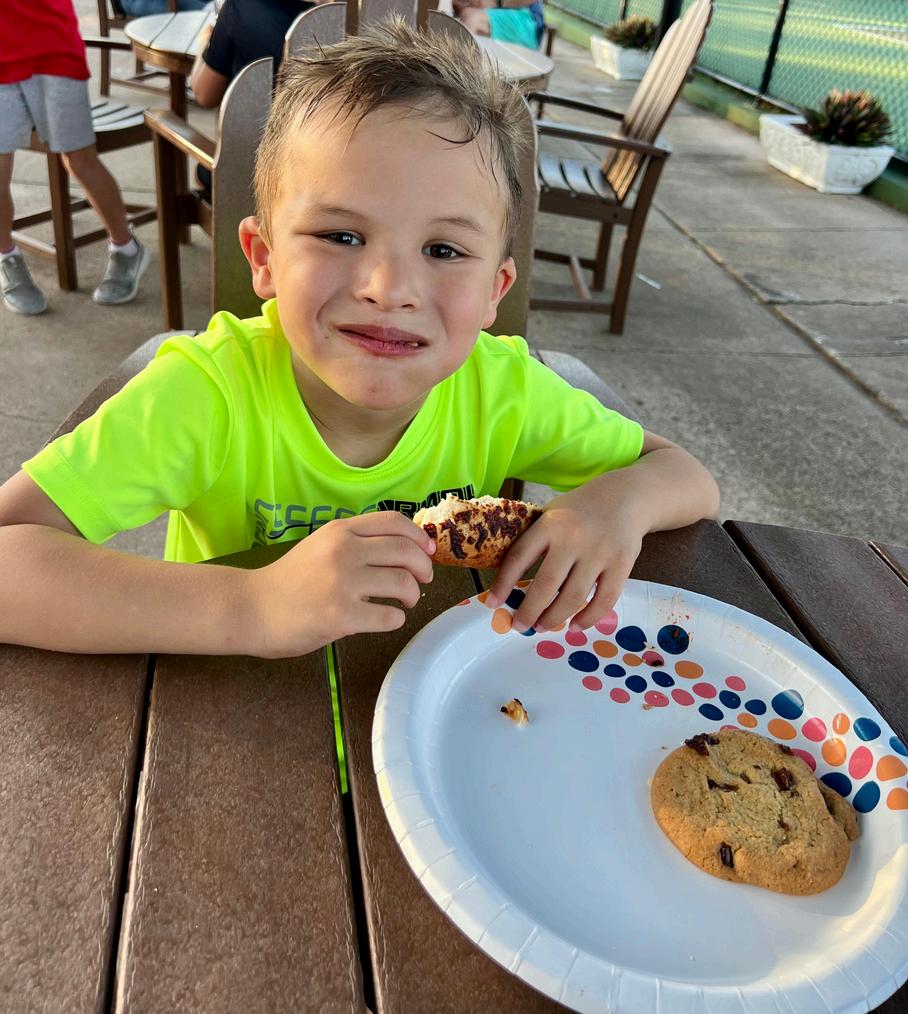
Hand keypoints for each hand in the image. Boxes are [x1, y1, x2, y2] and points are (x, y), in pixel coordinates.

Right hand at [243, 512, 434, 657]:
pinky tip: (386, 619)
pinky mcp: (341, 616)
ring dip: (412, 595)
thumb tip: (406, 548)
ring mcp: (342, 583)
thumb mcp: (320, 546)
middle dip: (423, 568)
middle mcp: (343, 551)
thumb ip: (355, 542)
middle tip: (422, 581)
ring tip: (404, 602)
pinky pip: (389, 616)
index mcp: (340, 531)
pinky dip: (395, 619)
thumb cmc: (289, 580)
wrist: (252, 608)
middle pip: (406, 552)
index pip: (394, 522)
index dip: (418, 537)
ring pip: (403, 583)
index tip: (427, 552)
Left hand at [485, 479, 645, 633]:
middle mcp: (574, 538)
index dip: (503, 583)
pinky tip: (574, 626)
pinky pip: (604, 600)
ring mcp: (600, 552)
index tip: (492, 604)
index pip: (520, 557)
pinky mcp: (622, 564)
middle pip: (547, 584)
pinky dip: (588, 618)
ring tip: (542, 627)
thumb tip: (510, 583)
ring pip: (574, 597)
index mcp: (550, 524)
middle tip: (519, 626)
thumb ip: (535, 541)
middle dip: (529, 611)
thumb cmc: (580, 510)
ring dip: (554, 618)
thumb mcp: (552, 514)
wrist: (625, 496)